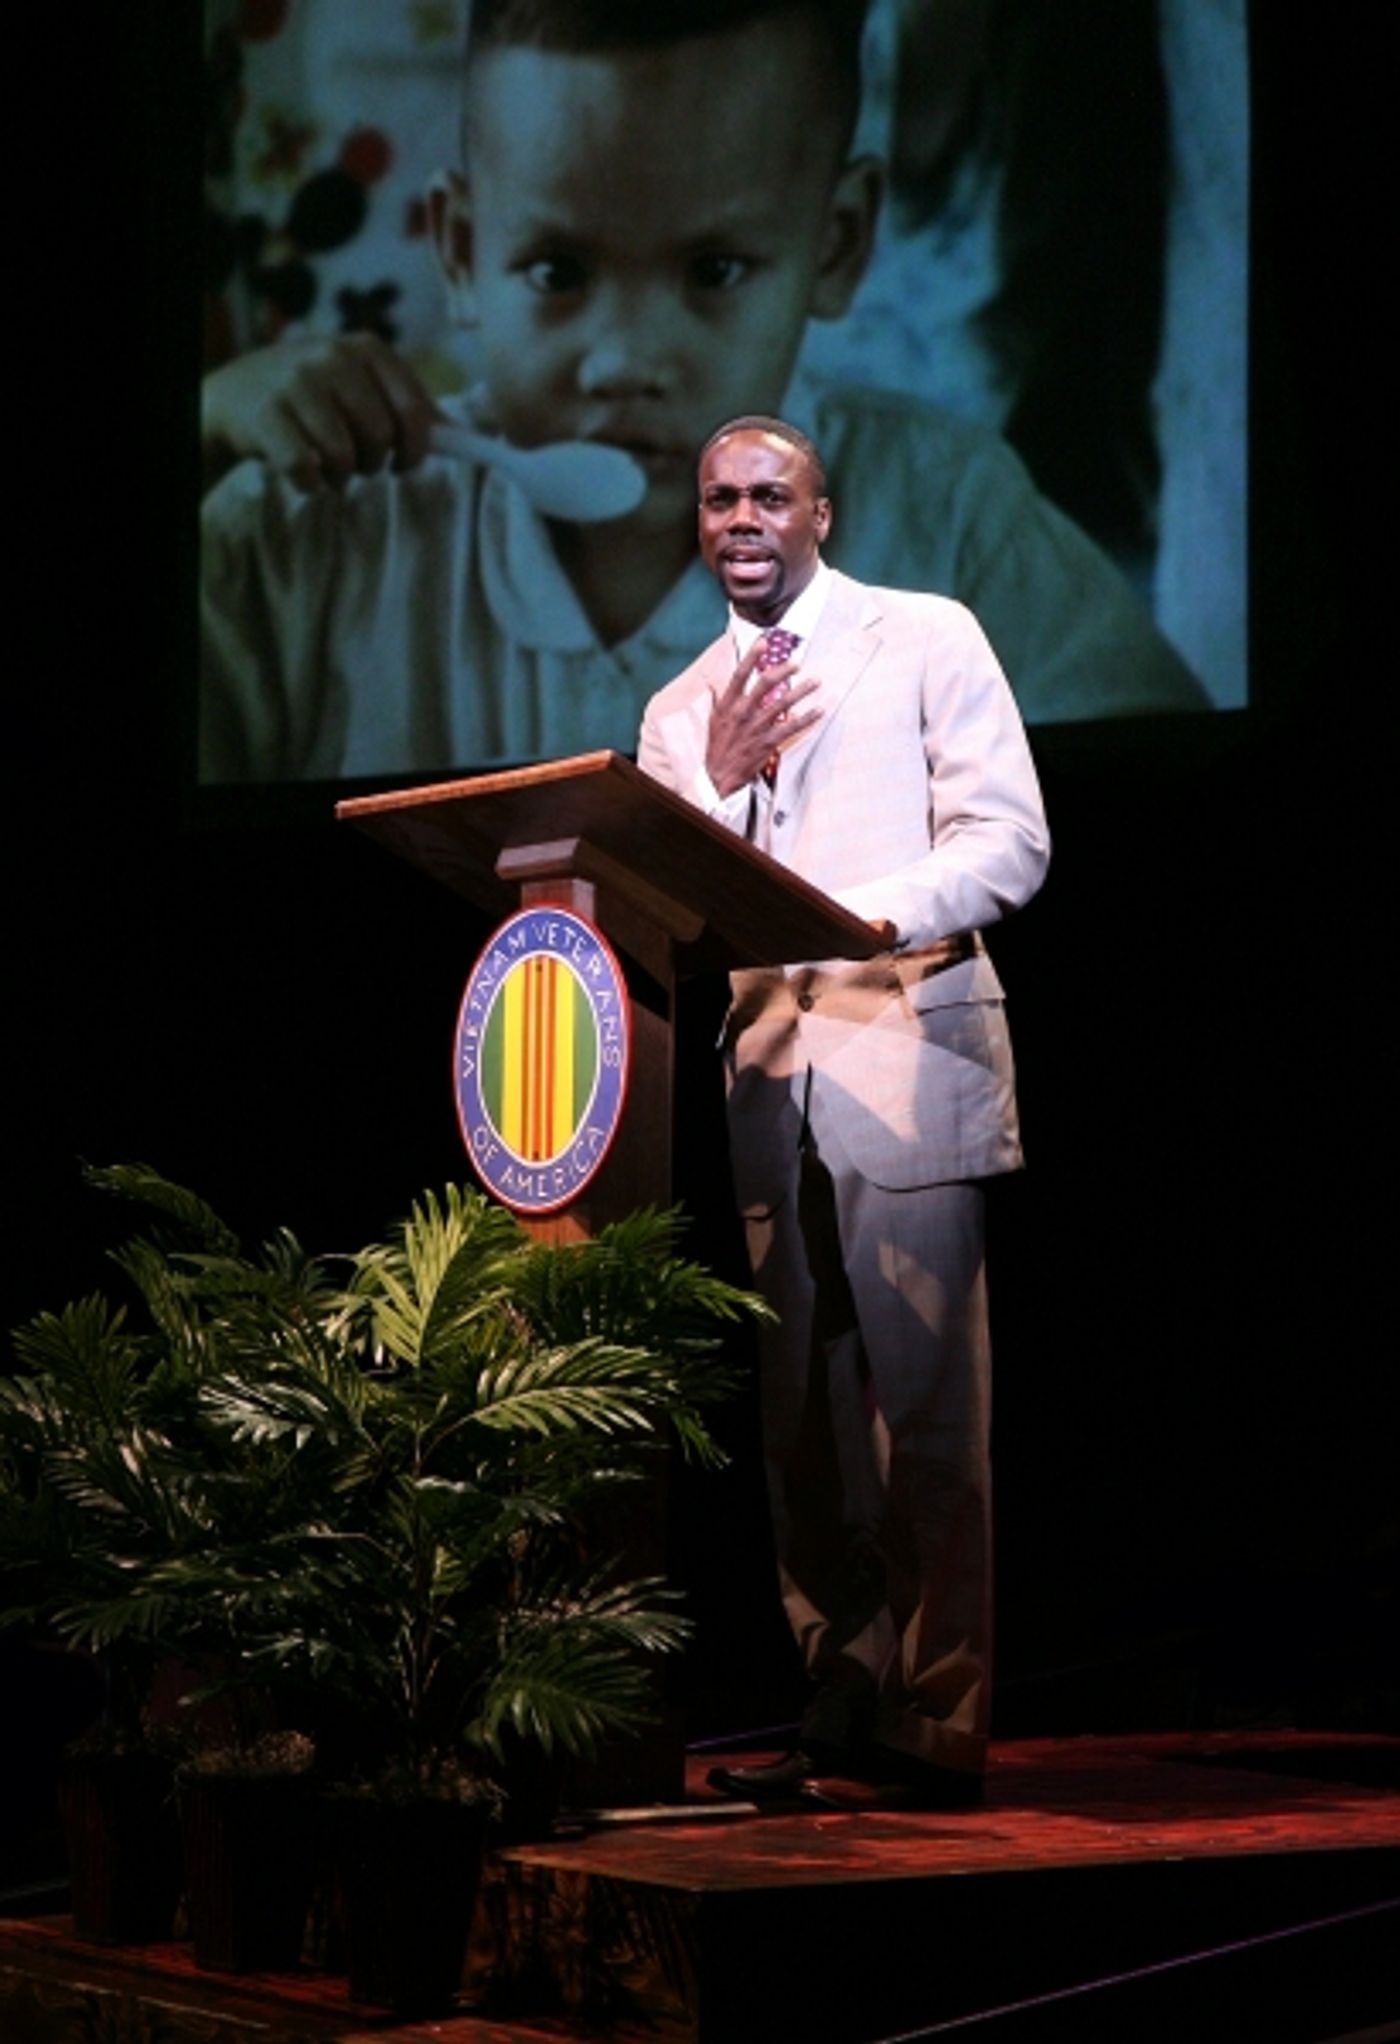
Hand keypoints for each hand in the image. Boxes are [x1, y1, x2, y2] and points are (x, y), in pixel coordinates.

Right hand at [202, 334, 441, 493]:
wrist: (238, 395)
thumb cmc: (316, 398)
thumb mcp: (363, 386)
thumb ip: (407, 405)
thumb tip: (462, 436)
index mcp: (368, 349)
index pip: (413, 413)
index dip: (415, 449)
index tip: (404, 463)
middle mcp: (333, 356)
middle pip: (380, 438)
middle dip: (374, 463)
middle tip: (358, 463)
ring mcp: (296, 381)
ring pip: (343, 457)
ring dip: (340, 477)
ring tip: (329, 467)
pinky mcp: (266, 413)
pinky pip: (304, 471)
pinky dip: (309, 485)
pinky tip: (303, 474)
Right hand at [705, 639, 820, 797]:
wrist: (719, 776)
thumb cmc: (718, 747)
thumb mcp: (714, 720)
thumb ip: (718, 699)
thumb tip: (714, 683)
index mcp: (728, 704)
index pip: (740, 675)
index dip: (751, 657)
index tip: (763, 643)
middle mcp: (742, 713)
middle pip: (764, 684)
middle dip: (782, 671)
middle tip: (797, 663)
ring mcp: (756, 728)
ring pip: (783, 704)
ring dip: (801, 691)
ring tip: (815, 682)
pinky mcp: (768, 743)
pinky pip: (792, 727)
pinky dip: (807, 719)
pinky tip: (819, 711)